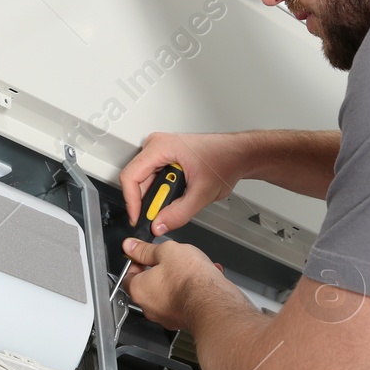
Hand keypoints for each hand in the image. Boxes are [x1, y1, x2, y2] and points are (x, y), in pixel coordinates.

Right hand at [119, 132, 250, 234]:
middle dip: (144, 202)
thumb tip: (158, 225)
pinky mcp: (164, 156)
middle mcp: (156, 145)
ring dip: (154, 197)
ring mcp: (159, 149)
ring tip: (170, 206)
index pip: (130, 176)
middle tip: (156, 218)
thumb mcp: (202, 193)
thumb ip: (179, 213)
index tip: (138, 218)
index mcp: (161, 147)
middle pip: (135, 179)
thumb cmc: (225, 160)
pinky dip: (159, 191)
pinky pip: (151, 177)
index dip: (131, 201)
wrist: (238, 154)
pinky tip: (172, 198)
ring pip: (143, 179)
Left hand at [122, 236, 229, 330]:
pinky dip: (191, 290)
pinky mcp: (183, 320)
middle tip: (170, 260)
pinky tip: (203, 279)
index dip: (137, 261)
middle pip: (148, 285)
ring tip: (192, 268)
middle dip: (160, 271)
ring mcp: (166, 317)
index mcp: (138, 290)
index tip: (145, 254)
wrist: (214, 301)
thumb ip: (146, 250)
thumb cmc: (190, 279)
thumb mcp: (166, 251)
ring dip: (178, 280)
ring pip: (168, 293)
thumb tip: (131, 246)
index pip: (127, 275)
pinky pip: (183, 301)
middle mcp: (149, 308)